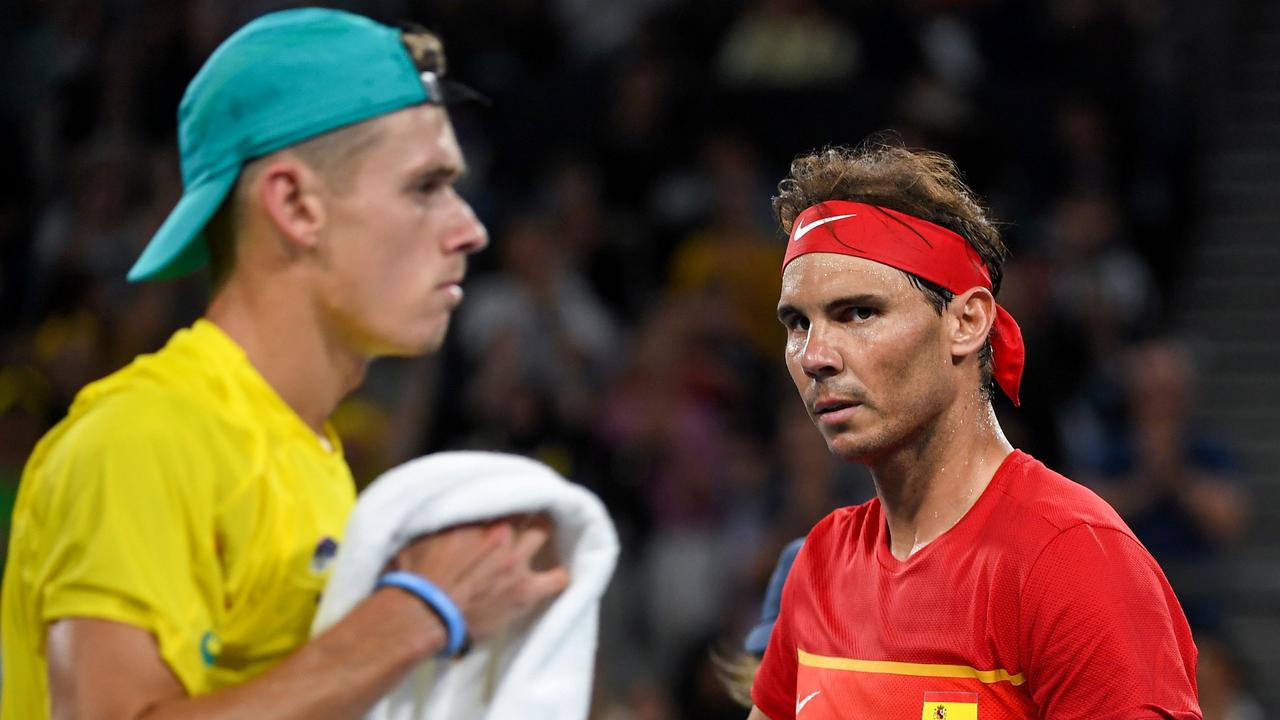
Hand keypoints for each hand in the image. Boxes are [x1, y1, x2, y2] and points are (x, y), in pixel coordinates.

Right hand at [389, 515, 569, 641]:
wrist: (422, 616)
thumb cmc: (414, 578)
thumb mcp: (421, 536)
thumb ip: (443, 521)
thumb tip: (445, 510)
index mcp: (477, 519)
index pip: (503, 497)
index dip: (505, 502)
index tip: (505, 506)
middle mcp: (502, 535)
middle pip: (525, 510)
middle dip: (524, 512)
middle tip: (522, 517)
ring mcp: (516, 563)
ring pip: (543, 532)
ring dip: (541, 531)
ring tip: (540, 535)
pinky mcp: (525, 591)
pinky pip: (558, 578)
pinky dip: (559, 574)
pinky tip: (557, 574)